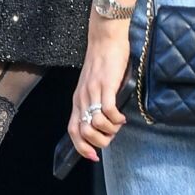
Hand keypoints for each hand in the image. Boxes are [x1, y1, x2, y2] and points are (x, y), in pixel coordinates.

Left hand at [68, 18, 130, 161]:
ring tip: (119, 123)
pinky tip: (122, 116)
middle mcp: (82, 98)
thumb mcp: (94, 84)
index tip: (93, 156)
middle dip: (100, 141)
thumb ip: (95, 101)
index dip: (81, 147)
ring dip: (110, 130)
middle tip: (112, 135)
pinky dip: (116, 119)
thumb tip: (104, 121)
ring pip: (96, 124)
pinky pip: (108, 111)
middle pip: (85, 132)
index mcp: (78, 99)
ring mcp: (93, 92)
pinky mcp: (106, 85)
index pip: (73, 130)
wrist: (106, 38)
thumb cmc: (103, 61)